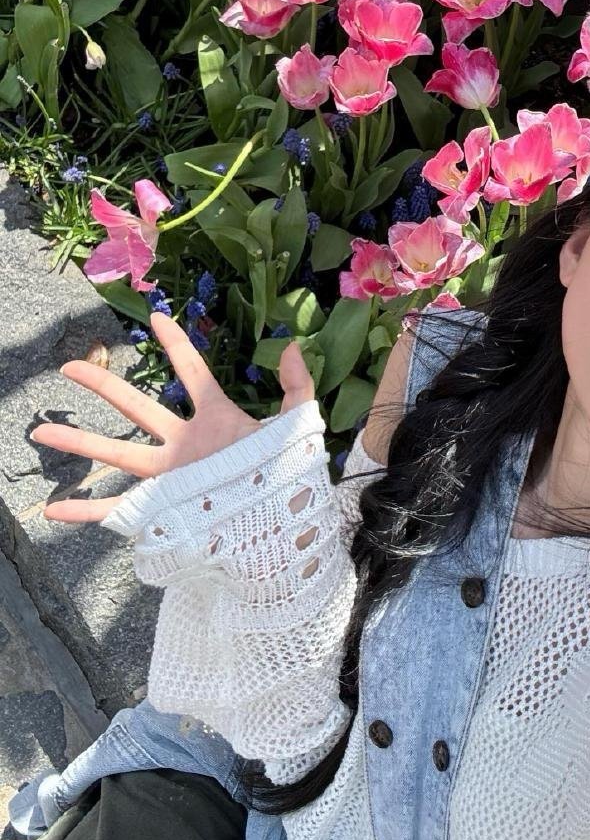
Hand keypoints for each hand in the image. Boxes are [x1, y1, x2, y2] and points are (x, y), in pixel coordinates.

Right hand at [32, 311, 315, 524]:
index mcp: (215, 418)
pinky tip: (54, 510)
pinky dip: (86, 511)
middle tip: (68, 366)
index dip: (176, 343)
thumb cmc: (288, 474)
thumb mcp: (298, 424)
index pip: (192, 372)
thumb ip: (297, 384)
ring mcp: (171, 475)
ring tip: (41, 431)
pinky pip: (119, 509)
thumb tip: (294, 345)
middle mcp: (185, 443)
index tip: (156, 316)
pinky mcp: (166, 506)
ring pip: (118, 453)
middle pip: (136, 406)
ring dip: (79, 442)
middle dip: (102, 386)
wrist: (286, 523)